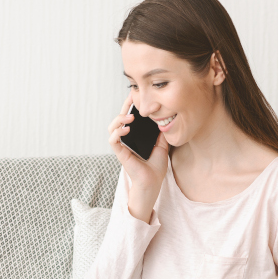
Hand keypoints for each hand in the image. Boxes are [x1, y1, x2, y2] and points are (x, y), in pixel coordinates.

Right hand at [107, 92, 168, 221]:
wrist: (153, 182)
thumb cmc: (155, 167)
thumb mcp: (162, 145)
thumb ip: (161, 133)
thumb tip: (165, 118)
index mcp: (135, 137)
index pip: (130, 118)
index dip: (130, 106)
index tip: (136, 96)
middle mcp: (126, 139)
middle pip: (119, 119)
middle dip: (124, 107)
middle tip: (131, 98)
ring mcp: (122, 146)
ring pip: (112, 127)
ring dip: (119, 119)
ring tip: (129, 117)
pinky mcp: (120, 153)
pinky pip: (113, 140)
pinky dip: (117, 132)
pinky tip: (126, 129)